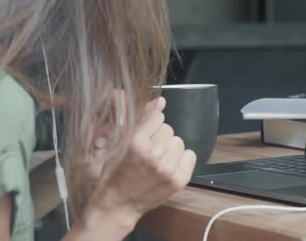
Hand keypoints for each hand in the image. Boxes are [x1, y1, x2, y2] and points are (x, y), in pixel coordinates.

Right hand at [75, 95, 196, 238]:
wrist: (119, 205)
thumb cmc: (115, 172)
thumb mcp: (119, 143)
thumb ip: (140, 119)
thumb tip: (161, 100)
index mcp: (135, 143)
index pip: (157, 117)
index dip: (150, 125)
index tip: (145, 135)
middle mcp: (153, 154)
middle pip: (168, 129)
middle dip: (159, 137)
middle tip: (148, 152)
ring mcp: (168, 168)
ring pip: (178, 141)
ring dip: (169, 148)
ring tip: (157, 160)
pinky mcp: (179, 180)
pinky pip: (190, 155)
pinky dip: (181, 159)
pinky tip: (168, 166)